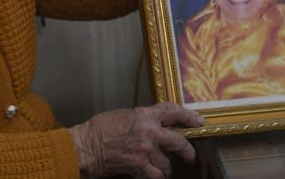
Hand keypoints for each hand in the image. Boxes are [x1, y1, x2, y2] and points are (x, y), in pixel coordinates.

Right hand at [69, 102, 203, 178]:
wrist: (86, 146)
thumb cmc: (100, 129)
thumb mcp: (124, 116)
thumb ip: (142, 119)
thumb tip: (154, 124)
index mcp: (145, 115)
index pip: (173, 112)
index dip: (189, 116)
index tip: (198, 121)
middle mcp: (149, 132)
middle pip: (179, 142)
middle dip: (187, 151)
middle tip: (190, 155)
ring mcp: (145, 151)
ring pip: (167, 164)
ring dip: (167, 168)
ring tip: (164, 170)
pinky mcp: (139, 167)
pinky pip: (156, 176)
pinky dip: (157, 177)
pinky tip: (154, 176)